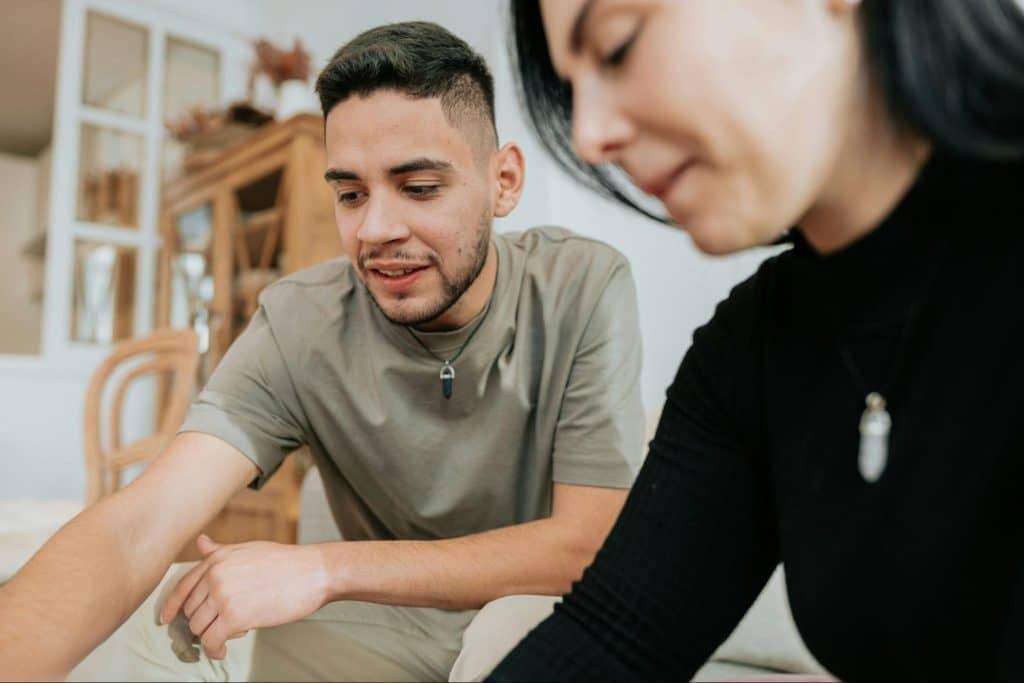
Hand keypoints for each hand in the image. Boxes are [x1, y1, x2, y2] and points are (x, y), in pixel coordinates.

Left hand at [158, 535, 328, 658]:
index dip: (172, 605)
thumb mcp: (248, 550)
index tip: (165, 618)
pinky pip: (211, 641)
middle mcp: (215, 575)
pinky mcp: (235, 617)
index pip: (183, 586)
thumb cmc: (285, 562)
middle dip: (203, 621)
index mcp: (217, 559)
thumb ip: (220, 551)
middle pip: (191, 610)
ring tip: (231, 633)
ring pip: (199, 627)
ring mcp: (223, 596)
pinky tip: (222, 651)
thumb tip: (202, 542)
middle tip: (223, 624)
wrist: (313, 572)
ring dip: (211, 636)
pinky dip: (214, 650)